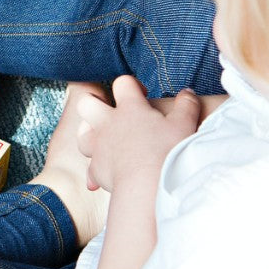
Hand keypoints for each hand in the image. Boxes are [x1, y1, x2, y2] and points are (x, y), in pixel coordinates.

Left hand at [76, 76, 200, 191]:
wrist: (148, 185)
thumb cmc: (167, 152)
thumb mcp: (184, 124)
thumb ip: (186, 105)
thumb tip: (187, 93)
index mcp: (130, 108)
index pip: (122, 83)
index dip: (131, 85)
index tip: (142, 95)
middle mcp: (108, 124)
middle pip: (86, 102)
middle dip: (94, 101)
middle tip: (109, 109)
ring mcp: (98, 146)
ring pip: (81, 132)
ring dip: (89, 133)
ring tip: (103, 138)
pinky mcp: (96, 169)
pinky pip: (89, 168)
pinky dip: (94, 171)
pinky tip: (102, 176)